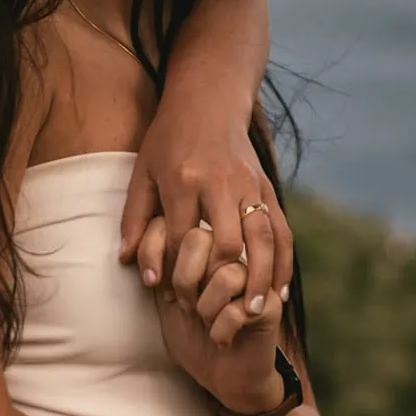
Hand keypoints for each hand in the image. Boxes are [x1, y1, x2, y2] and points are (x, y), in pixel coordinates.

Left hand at [118, 88, 292, 315]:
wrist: (208, 101)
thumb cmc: (167, 141)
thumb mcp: (142, 174)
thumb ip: (135, 219)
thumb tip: (130, 264)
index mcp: (184, 180)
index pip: (183, 238)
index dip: (179, 273)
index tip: (175, 299)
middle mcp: (221, 183)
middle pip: (228, 241)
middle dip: (223, 281)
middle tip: (218, 314)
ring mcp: (250, 185)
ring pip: (263, 238)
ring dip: (262, 277)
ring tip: (256, 311)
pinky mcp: (268, 187)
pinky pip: (282, 229)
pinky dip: (284, 262)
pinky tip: (279, 290)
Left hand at [142, 217, 287, 413]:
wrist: (223, 379)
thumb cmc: (193, 338)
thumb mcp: (163, 303)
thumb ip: (154, 270)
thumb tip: (130, 249)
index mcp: (203, 247)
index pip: (171, 223)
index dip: (155, 254)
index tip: (162, 293)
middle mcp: (231, 252)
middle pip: (199, 237)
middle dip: (183, 279)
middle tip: (187, 306)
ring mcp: (255, 275)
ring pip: (224, 272)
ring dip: (206, 309)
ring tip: (209, 323)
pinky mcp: (270, 303)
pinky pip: (240, 306)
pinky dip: (222, 331)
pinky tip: (224, 339)